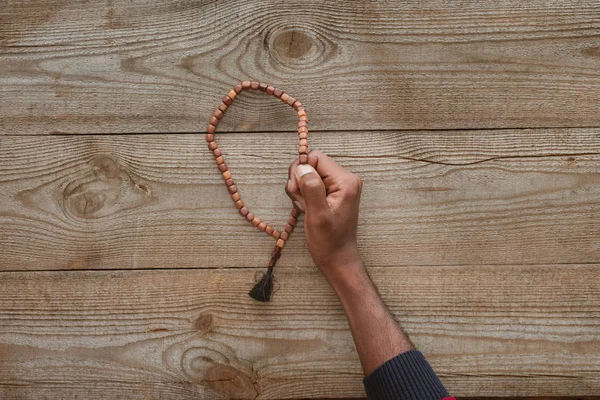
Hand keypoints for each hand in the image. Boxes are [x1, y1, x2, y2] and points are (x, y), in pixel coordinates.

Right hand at [286, 150, 363, 282]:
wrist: (338, 259)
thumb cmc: (329, 242)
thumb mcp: (318, 215)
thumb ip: (311, 188)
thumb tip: (302, 167)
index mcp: (346, 181)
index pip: (316, 158)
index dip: (300, 171)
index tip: (296, 192)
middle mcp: (346, 179)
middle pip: (312, 164)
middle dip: (299, 181)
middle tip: (300, 203)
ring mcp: (340, 186)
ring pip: (310, 174)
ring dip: (300, 190)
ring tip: (305, 208)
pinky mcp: (334, 192)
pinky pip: (313, 183)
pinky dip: (304, 194)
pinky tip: (307, 209)